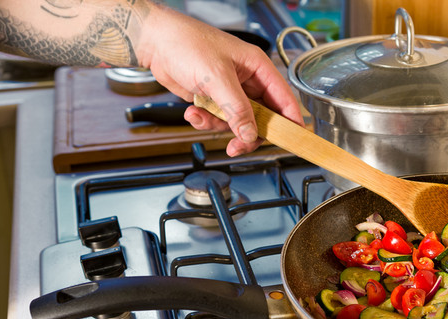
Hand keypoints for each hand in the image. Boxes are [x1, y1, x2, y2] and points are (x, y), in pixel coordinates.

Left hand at [137, 4, 303, 155]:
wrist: (155, 43)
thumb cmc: (187, 44)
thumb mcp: (217, 78)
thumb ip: (237, 109)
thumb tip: (250, 134)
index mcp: (257, 67)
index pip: (283, 98)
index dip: (290, 120)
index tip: (292, 139)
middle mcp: (247, 80)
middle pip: (262, 117)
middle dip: (248, 133)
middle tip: (238, 145)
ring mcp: (230, 91)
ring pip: (238, 123)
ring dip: (220, 126)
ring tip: (202, 118)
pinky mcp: (214, 99)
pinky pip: (218, 120)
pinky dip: (205, 121)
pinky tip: (193, 112)